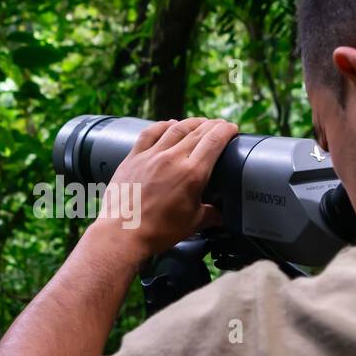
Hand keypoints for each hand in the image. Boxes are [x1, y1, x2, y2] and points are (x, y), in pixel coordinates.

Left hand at [87, 117, 239, 261]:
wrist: (123, 233)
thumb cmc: (158, 231)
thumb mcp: (193, 223)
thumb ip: (211, 214)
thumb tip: (221, 214)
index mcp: (192, 174)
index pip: (214, 141)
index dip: (226, 130)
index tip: (232, 128)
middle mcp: (172, 159)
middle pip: (198, 131)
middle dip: (213, 125)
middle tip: (220, 125)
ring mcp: (151, 155)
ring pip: (176, 128)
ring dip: (191, 122)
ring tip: (200, 122)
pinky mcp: (134, 157)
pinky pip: (150, 133)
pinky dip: (162, 125)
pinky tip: (169, 124)